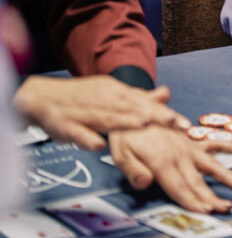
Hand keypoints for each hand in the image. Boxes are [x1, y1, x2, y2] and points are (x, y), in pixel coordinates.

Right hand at [13, 76, 190, 150]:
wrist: (41, 97)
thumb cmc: (81, 98)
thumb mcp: (111, 94)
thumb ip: (139, 97)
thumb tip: (166, 93)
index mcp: (115, 92)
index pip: (145, 103)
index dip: (166, 113)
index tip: (185, 123)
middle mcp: (103, 100)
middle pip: (133, 109)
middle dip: (155, 116)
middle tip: (176, 123)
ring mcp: (84, 113)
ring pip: (107, 118)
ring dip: (125, 122)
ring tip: (145, 125)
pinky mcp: (66, 126)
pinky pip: (77, 133)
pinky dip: (87, 139)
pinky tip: (99, 145)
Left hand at [108, 125, 231, 213]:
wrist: (134, 110)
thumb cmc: (126, 134)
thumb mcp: (120, 153)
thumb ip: (134, 171)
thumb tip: (145, 183)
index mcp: (162, 161)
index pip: (179, 187)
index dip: (192, 201)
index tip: (205, 211)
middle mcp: (179, 154)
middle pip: (197, 181)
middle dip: (211, 197)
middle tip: (225, 207)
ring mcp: (188, 147)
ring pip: (211, 165)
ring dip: (226, 176)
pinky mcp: (192, 142)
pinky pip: (215, 145)